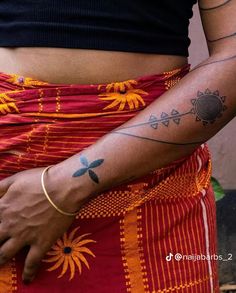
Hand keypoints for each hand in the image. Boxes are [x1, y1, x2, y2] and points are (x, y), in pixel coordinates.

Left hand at [0, 167, 76, 283]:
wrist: (64, 187)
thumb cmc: (41, 180)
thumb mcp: (15, 179)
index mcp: (2, 208)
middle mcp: (9, 225)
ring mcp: (24, 236)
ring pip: (4, 255)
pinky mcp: (41, 243)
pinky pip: (32, 263)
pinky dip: (28, 273)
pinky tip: (27, 279)